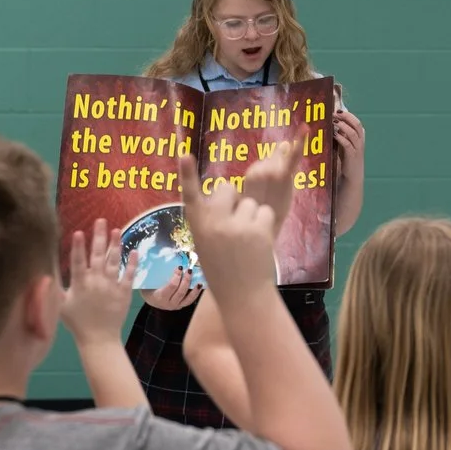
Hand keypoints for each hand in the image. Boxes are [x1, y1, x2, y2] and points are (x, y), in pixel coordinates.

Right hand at [61, 220, 140, 342]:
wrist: (98, 338)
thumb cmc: (77, 321)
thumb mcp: (61, 305)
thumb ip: (54, 287)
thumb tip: (43, 271)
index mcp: (80, 284)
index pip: (78, 261)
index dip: (78, 247)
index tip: (79, 231)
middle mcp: (96, 282)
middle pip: (97, 255)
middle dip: (99, 237)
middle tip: (101, 221)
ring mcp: (111, 286)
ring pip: (113, 261)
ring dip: (115, 245)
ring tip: (117, 230)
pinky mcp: (124, 292)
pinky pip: (129, 275)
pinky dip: (132, 263)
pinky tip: (134, 250)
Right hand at [140, 269, 202, 310]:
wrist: (150, 301)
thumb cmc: (149, 289)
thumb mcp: (148, 282)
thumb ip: (154, 274)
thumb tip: (160, 258)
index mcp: (160, 297)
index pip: (171, 287)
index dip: (177, 276)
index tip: (179, 267)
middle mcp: (169, 303)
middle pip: (181, 292)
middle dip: (186, 280)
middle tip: (189, 270)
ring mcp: (176, 306)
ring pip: (188, 299)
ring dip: (194, 289)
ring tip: (199, 281)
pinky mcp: (181, 306)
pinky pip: (190, 301)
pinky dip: (196, 294)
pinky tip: (200, 286)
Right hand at [176, 149, 287, 293]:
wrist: (242, 295)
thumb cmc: (223, 268)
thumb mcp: (206, 243)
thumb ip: (210, 219)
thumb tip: (226, 192)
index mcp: (198, 226)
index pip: (189, 195)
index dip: (187, 174)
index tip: (185, 154)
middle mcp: (214, 224)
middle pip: (227, 188)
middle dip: (233, 198)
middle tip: (234, 224)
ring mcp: (237, 226)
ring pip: (249, 202)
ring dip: (251, 215)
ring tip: (247, 240)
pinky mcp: (259, 230)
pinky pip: (265, 211)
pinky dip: (265, 224)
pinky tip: (259, 242)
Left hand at [333, 107, 365, 163]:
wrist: (352, 175)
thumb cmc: (347, 159)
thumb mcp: (345, 144)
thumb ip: (342, 134)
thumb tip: (332, 122)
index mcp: (359, 137)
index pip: (356, 121)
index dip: (348, 115)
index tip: (337, 110)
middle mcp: (360, 141)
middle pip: (357, 124)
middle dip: (346, 117)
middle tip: (335, 113)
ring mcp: (357, 148)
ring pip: (353, 133)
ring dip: (343, 126)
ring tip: (334, 122)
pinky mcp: (352, 156)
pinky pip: (347, 144)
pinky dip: (341, 137)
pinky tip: (334, 134)